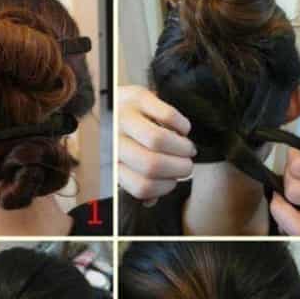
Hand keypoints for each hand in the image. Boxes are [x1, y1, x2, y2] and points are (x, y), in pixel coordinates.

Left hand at [118, 86, 196, 204]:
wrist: (111, 102)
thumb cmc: (124, 139)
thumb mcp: (126, 162)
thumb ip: (138, 182)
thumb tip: (151, 202)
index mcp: (112, 163)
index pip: (141, 186)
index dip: (164, 188)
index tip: (174, 182)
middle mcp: (114, 141)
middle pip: (152, 164)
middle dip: (179, 168)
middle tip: (187, 166)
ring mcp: (124, 117)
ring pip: (158, 140)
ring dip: (182, 148)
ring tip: (188, 150)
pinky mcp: (138, 96)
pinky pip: (167, 114)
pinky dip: (182, 125)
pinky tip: (184, 129)